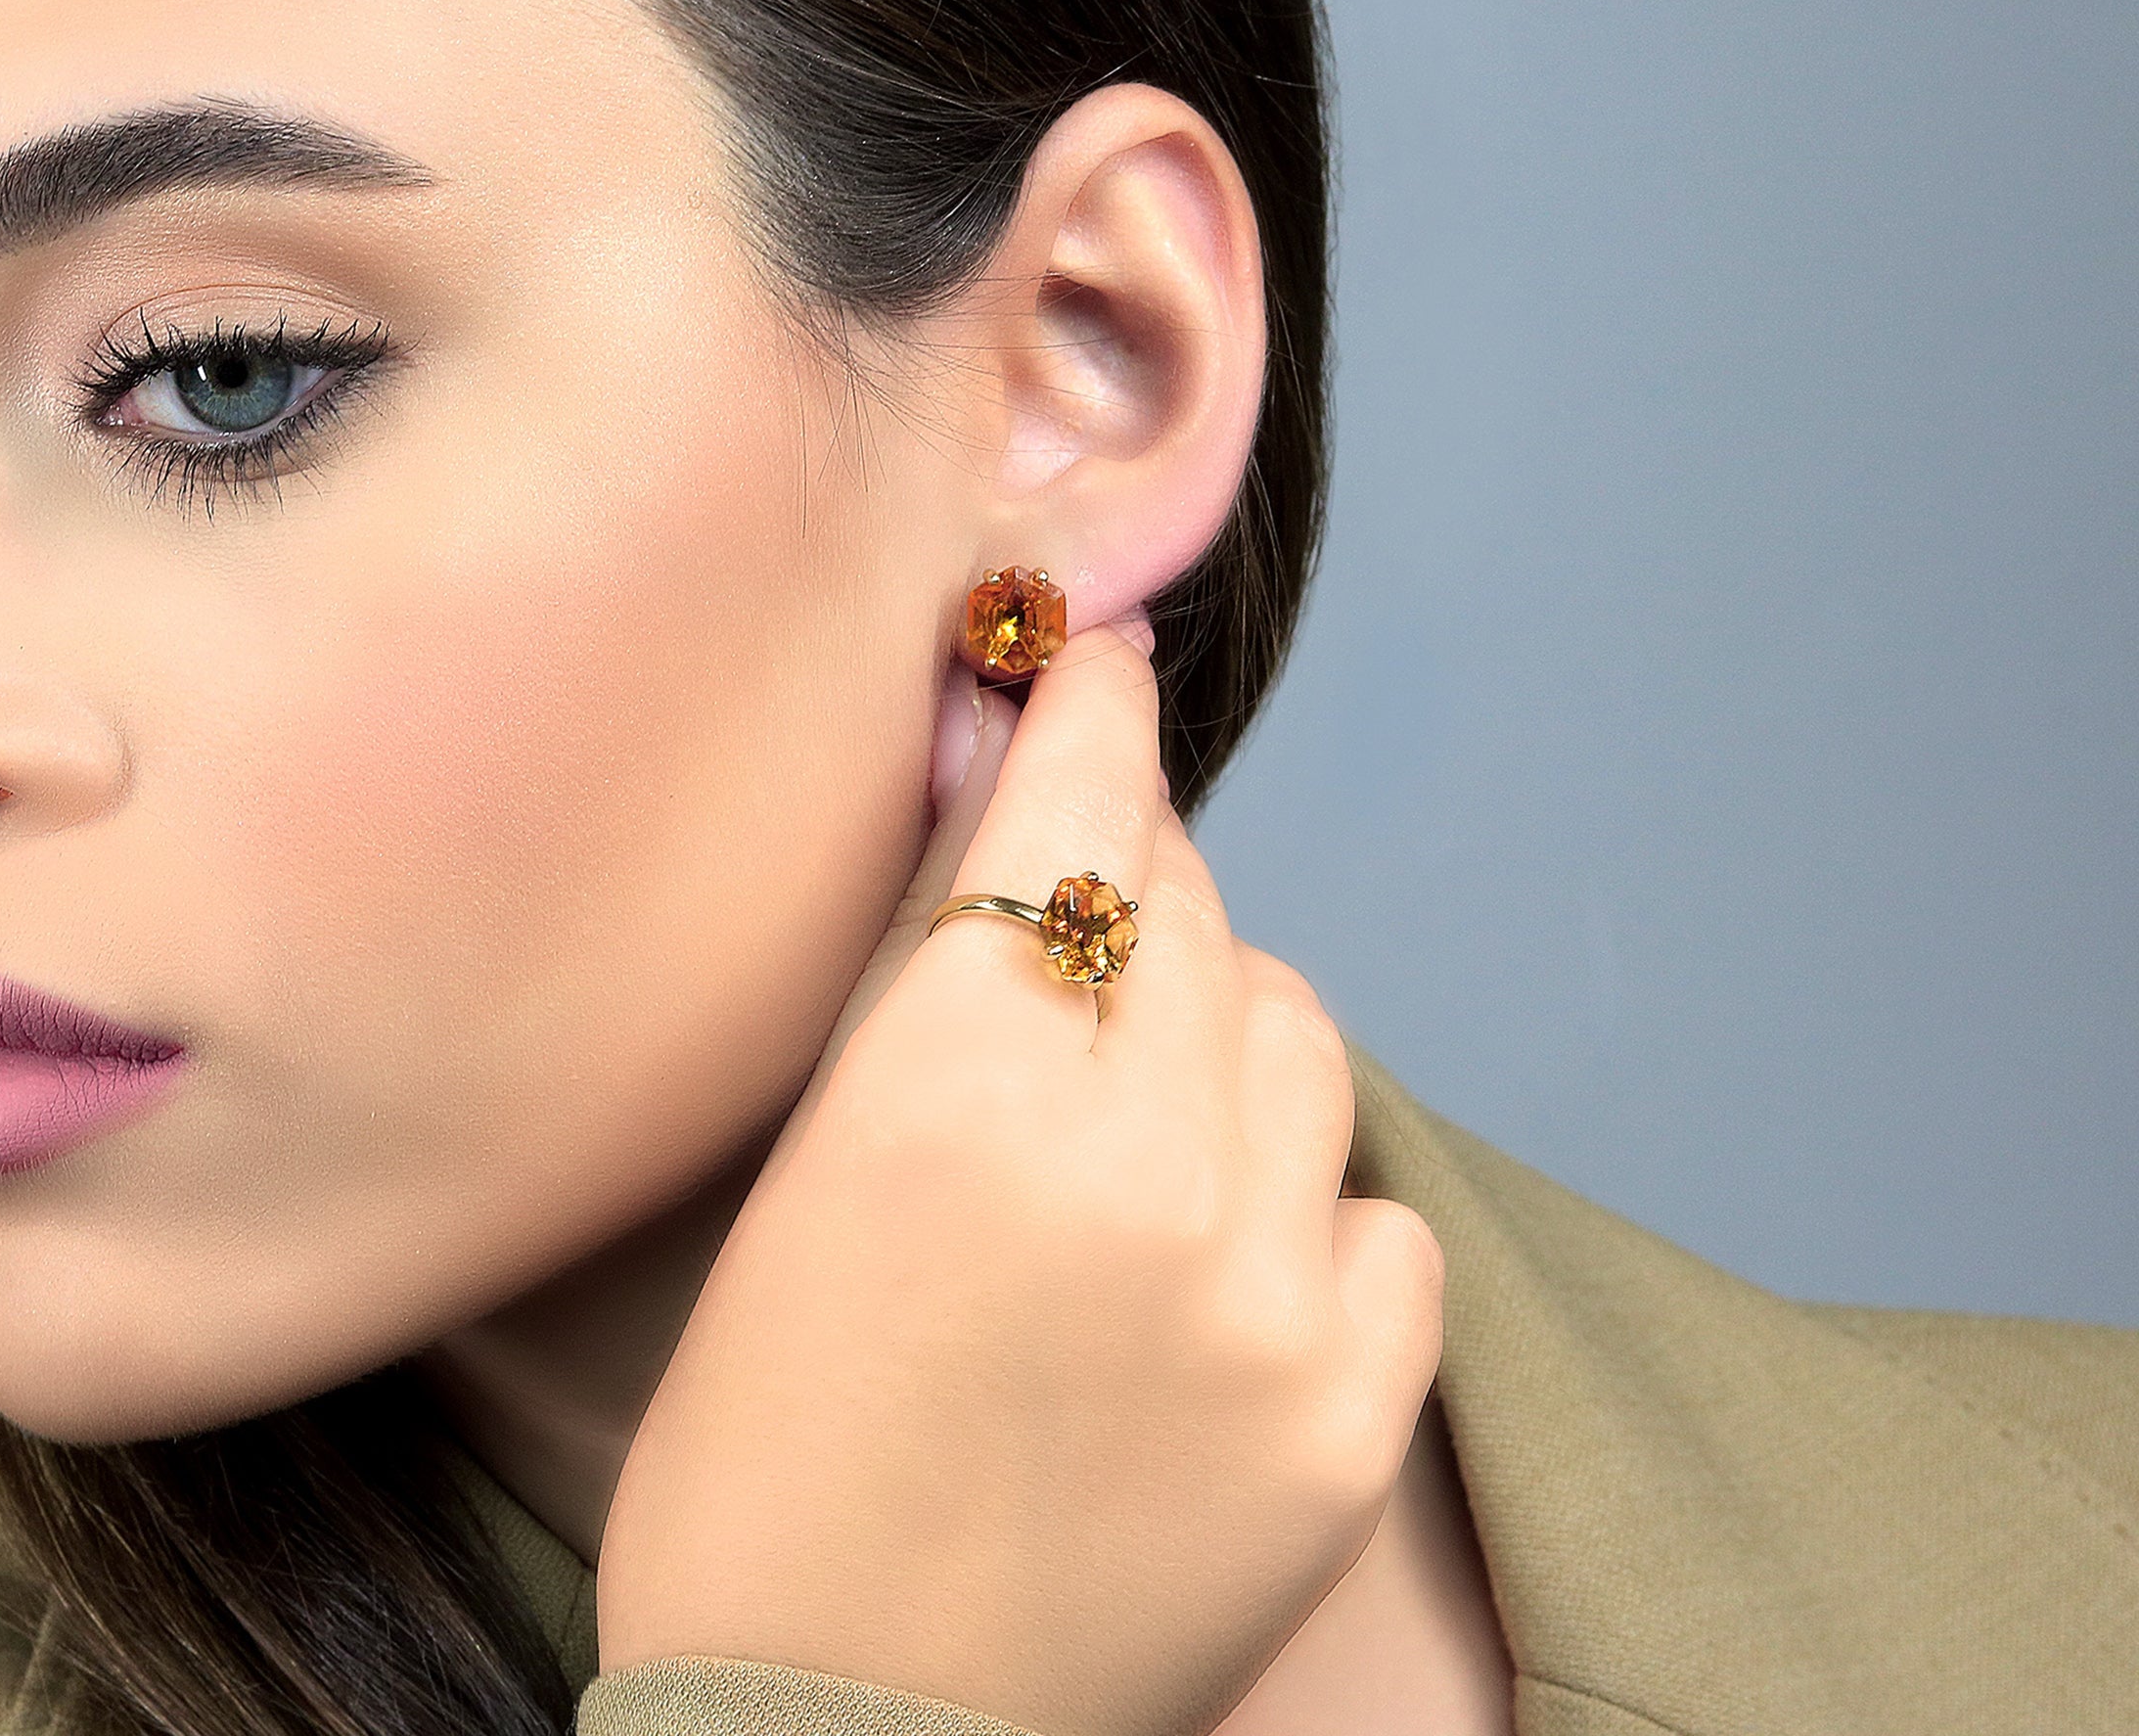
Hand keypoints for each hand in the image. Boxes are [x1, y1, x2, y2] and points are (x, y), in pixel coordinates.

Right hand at [593, 619, 1446, 1735]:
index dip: (1091, 719)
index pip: (1072, 818)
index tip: (1100, 665)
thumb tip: (1003, 809)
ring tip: (1143, 1122)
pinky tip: (1215, 1272)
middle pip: (1195, 909)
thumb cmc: (758, 1473)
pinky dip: (1304, 1212)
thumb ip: (922, 994)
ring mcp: (1266, 1295)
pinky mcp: (1349, 1415)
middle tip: (1082, 921)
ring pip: (1302, 1037)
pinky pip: (1380, 1218)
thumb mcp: (797, 1189)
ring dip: (1226, 1038)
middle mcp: (1133, 1168)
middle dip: (1137, 885)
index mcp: (953, 1094)